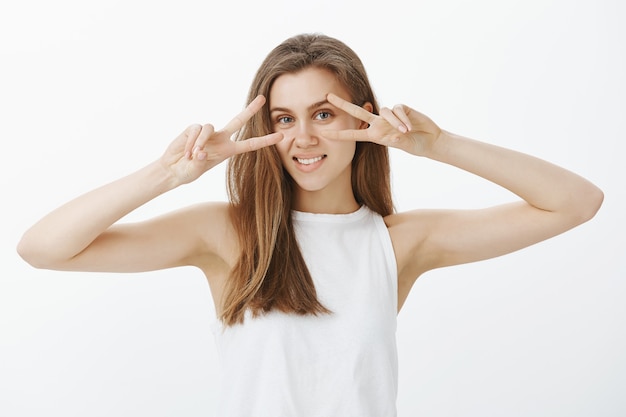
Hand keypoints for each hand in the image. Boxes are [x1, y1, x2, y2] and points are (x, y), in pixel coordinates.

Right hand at [161, 95, 282, 184]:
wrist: (173, 169)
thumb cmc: (188, 171)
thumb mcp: (196, 170)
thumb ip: (200, 162)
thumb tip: (201, 151)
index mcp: (228, 150)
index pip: (250, 144)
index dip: (265, 140)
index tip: (280, 136)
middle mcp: (221, 138)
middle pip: (238, 120)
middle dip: (250, 109)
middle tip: (263, 98)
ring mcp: (208, 133)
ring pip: (209, 128)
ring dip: (200, 144)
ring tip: (192, 157)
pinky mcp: (194, 129)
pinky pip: (196, 130)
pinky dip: (191, 143)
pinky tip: (186, 153)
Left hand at [322, 93, 441, 155]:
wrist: (430, 140)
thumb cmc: (416, 145)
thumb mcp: (406, 145)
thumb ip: (399, 140)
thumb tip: (394, 134)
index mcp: (375, 136)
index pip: (353, 135)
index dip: (338, 134)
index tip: (323, 134)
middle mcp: (379, 124)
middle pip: (357, 112)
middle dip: (343, 104)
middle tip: (328, 96)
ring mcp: (389, 116)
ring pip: (385, 111)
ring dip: (395, 121)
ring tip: (406, 131)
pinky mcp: (401, 109)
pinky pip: (398, 109)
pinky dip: (403, 117)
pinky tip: (410, 126)